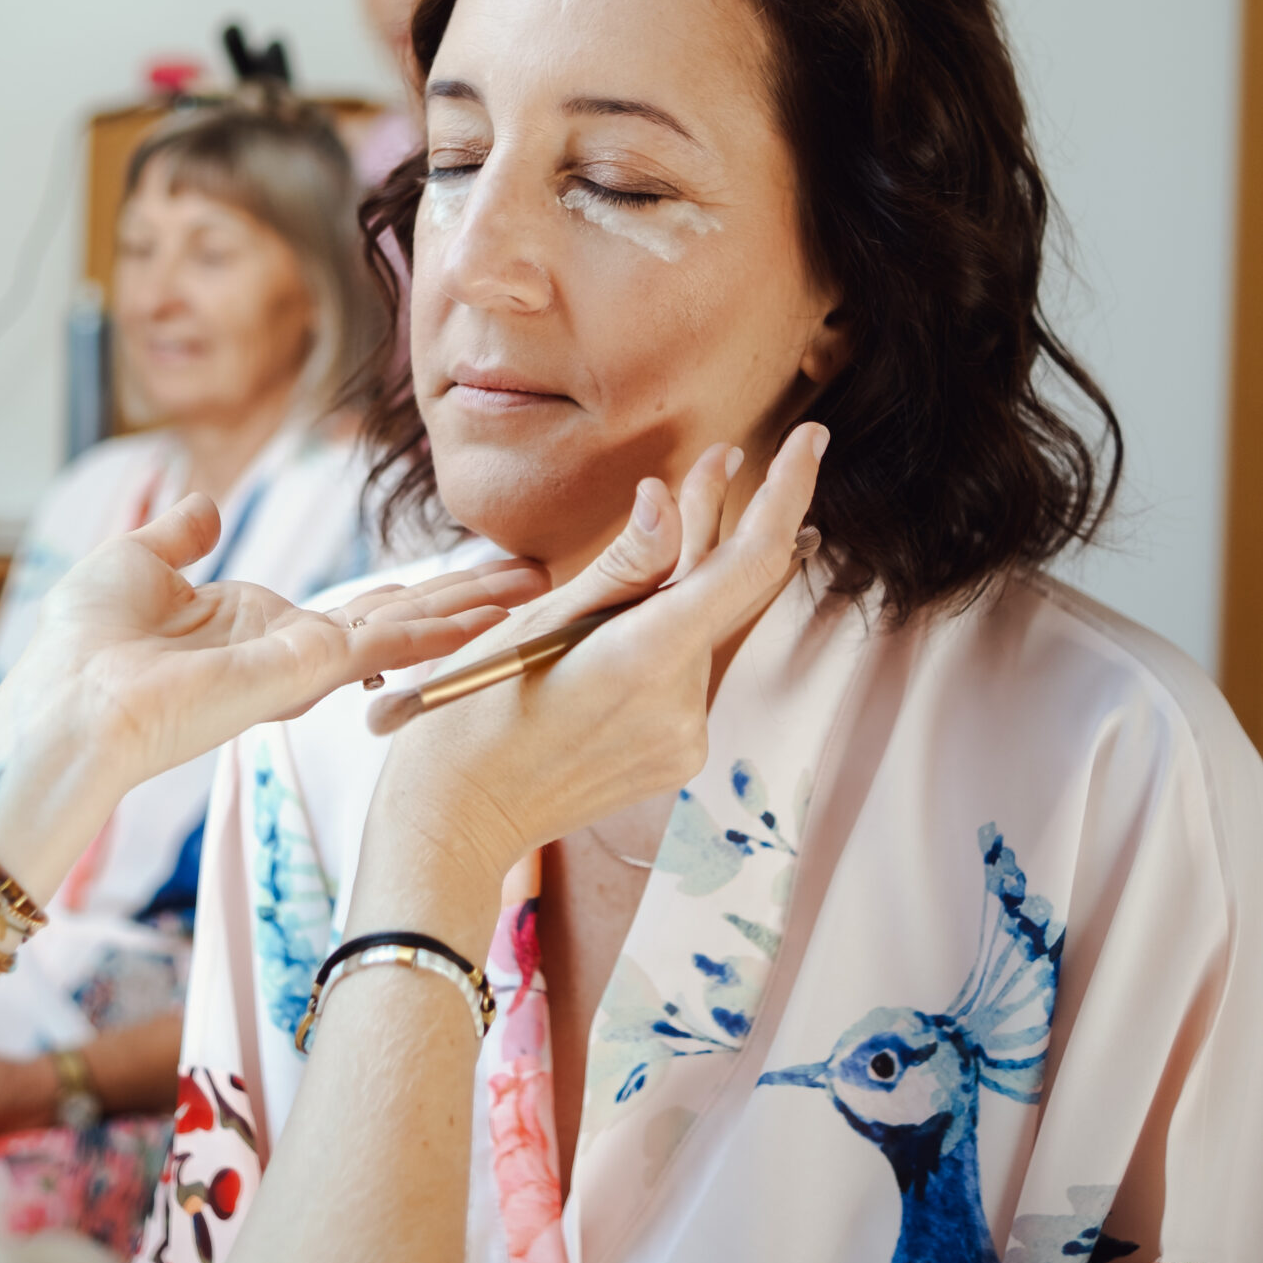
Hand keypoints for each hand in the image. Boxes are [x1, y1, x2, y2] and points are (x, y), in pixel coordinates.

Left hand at [0, 499, 548, 893]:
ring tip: (534, 588)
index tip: (465, 579)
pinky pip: (388, 644)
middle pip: (395, 619)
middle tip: (529, 577)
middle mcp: (288, 653)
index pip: (353, 609)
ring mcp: (302, 667)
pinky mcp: (304, 671)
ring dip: (470, 609)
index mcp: (254, 628)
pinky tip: (491, 613)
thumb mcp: (133, 564)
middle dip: (462, 600)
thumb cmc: (81, 646)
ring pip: (406, 631)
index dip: (411, 593)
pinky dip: (442, 628)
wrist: (67, 700)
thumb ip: (180, 537)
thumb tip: (206, 505)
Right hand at [354, 426, 827, 951]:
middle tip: (715, 460)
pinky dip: (670, 632)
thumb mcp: (532, 622)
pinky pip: (686, 672)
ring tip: (662, 527)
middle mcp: (680, 705)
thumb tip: (668, 499)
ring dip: (687, 580)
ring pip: (703, 631)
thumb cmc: (470, 715)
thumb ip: (619, 565)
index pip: (745, 566)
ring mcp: (683, 739)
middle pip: (721, 592)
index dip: (785, 495)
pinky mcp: (676, 758)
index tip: (808, 440)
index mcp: (642, 660)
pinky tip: (628, 618)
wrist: (453, 821)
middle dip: (717, 525)